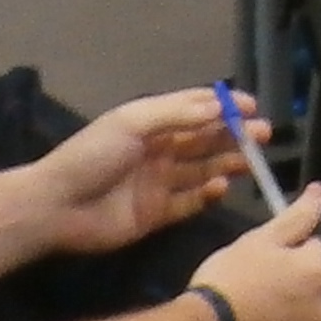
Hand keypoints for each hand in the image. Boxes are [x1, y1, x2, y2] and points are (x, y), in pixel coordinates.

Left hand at [26, 89, 248, 259]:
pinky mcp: (156, 214)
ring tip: (250, 163)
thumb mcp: (133, 123)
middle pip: (204, 140)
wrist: (57, 207)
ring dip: (227, 164)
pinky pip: (189, 202)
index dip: (224, 107)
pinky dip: (207, 195)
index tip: (252, 109)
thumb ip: (177, 114)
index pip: (195, 110)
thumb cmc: (93, 156)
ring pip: (202, 170)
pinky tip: (221, 189)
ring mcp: (158, 183)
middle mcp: (159, 150)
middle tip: (262, 137)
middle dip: (234, 136)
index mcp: (151, 123)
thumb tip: (218, 106)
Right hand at [192, 190, 320, 320]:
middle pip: (311, 289)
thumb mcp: (261, 238)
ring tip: (248, 315)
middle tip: (254, 286)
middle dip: (292, 285)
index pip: (315, 250)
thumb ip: (298, 216)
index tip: (263, 259)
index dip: (289, 251)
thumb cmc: (231, 278)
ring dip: (285, 318)